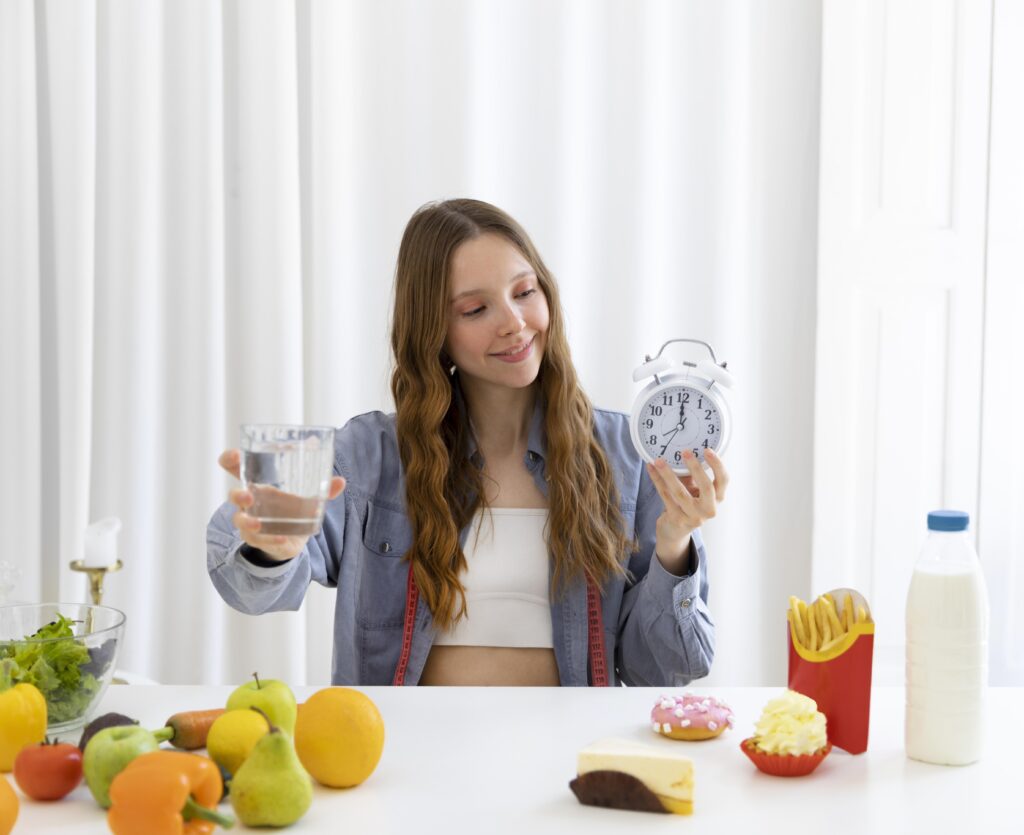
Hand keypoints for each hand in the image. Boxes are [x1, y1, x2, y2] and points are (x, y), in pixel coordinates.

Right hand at [218, 449, 346, 561]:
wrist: (289, 539)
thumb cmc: (291, 511)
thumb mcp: (307, 499)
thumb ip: (324, 490)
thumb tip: (341, 481)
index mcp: (259, 486)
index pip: (236, 469)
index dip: (230, 460)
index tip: (234, 455)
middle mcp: (251, 503)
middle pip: (234, 496)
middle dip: (237, 495)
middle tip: (247, 496)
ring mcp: (251, 523)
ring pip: (241, 522)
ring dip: (248, 522)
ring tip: (258, 524)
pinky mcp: (259, 540)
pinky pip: (259, 541)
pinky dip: (270, 540)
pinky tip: (281, 538)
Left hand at [646, 448, 728, 573]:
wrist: (675, 530)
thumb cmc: (687, 504)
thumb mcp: (695, 489)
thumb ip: (694, 474)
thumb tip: (684, 450)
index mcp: (717, 498)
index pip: (723, 480)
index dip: (717, 465)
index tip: (707, 450)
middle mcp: (709, 509)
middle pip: (706, 487)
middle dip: (695, 468)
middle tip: (685, 452)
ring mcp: (693, 516)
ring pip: (680, 492)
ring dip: (668, 474)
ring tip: (659, 460)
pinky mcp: (677, 519)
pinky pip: (665, 496)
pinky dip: (657, 480)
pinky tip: (651, 469)